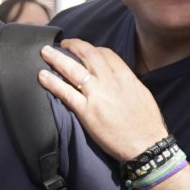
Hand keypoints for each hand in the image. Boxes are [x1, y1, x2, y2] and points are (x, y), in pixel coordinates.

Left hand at [37, 41, 169, 162]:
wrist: (146, 145)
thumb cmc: (146, 124)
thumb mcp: (141, 94)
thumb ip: (126, 83)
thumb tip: (116, 77)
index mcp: (126, 77)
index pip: (107, 54)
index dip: (92, 49)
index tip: (82, 49)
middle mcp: (111, 82)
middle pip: (89, 56)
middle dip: (73, 46)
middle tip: (62, 44)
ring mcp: (97, 96)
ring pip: (73, 70)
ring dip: (57, 59)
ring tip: (45, 52)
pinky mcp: (87, 112)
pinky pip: (66, 93)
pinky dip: (52, 83)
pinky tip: (42, 76)